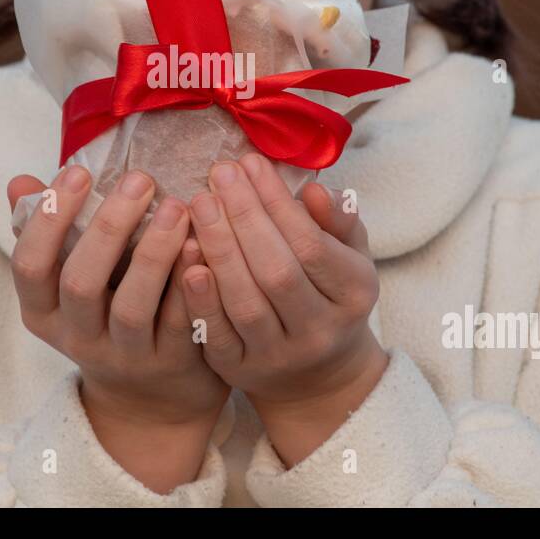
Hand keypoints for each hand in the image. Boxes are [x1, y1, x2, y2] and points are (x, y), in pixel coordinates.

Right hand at [7, 166, 231, 490]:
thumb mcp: (67, 282)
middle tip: (139, 179)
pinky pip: (180, 323)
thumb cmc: (106, 313)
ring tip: (177, 206)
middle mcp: (78, 338)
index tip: (78, 172)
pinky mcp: (171, 364)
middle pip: (81, 284)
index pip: (29, 266)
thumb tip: (19, 183)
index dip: (49, 219)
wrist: (151, 398)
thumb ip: (46, 232)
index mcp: (43, 311)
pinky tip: (202, 245)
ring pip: (132, 307)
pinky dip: (190, 284)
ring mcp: (125, 356)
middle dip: (108, 228)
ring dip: (153, 254)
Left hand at [180, 152, 388, 462]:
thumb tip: (315, 189)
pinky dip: (199, 295)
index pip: (312, 244)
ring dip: (218, 247)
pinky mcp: (241, 371)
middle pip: (277, 271)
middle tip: (218, 173)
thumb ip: (337, 222)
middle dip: (244, 217)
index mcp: (354, 295)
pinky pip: (216, 334)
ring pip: (245, 301)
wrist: (317, 375)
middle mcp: (320, 330)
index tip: (251, 163)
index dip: (278, 202)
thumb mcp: (348, 257)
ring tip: (198, 203)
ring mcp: (279, 356)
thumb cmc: (328, 295)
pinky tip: (185, 254)